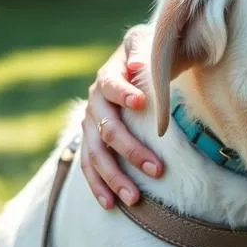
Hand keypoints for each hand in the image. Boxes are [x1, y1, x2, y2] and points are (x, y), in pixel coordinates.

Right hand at [80, 25, 162, 208]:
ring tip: (135, 198)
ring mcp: (89, 124)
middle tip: (157, 169)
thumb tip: (139, 64)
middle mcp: (94, 102)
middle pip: (108, 129)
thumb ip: (142, 49)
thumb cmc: (147, 54)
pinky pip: (89, 166)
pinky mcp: (89, 142)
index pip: (112, 85)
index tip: (141, 102)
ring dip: (114, 178)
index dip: (124, 93)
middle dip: (132, 151)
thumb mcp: (147, 42)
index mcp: (108, 76)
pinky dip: (97, 185)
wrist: (133, 64)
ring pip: (96, 155)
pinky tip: (110, 204)